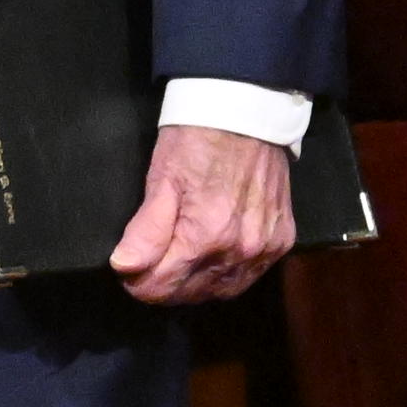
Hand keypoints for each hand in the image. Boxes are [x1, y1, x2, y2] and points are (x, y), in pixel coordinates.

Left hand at [108, 122, 298, 308]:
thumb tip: (125, 266)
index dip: (138, 283)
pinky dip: (226, 274)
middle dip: (164, 286)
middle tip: (147, 267)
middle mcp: (241, 250)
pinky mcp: (282, 241)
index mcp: (207, 235)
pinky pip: (249, 275)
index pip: (163, 286)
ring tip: (175, 266)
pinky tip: (210, 260)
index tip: (127, 270)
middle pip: (191, 292)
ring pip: (221, 290)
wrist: (247, 113)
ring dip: (194, 285)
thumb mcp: (161, 179)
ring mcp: (266, 248)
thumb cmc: (196, 140)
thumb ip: (147, 230)